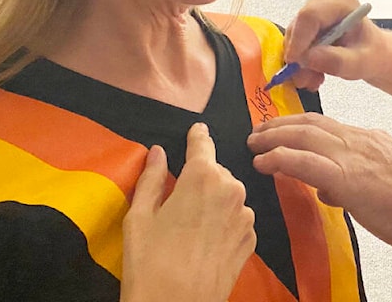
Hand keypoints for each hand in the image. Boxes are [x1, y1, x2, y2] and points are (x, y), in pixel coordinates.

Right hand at [121, 123, 255, 301]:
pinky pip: (237, 219)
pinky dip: (224, 223)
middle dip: (201, 179)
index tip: (198, 128)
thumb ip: (151, 179)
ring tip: (191, 226)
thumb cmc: (150, 262)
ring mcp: (246, 216)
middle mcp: (232, 190)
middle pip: (216, 173)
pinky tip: (206, 241)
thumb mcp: (139, 217)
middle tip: (178, 201)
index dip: (198, 136)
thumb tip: (158, 151)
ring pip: (229, 196)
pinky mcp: (252, 240)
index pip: (202, 145)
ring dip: (214, 202)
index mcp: (203, 177)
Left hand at [248, 113, 391, 260]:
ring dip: (272, 138)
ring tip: (253, 145)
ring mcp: (352, 157)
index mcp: (368, 139)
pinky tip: (263, 162)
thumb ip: (354, 179)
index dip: (296, 124)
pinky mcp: (348, 179)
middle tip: (256, 132)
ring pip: (303, 136)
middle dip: (278, 126)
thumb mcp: (386, 180)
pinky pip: (305, 162)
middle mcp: (358, 140)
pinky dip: (280, 158)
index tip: (277, 129)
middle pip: (309, 123)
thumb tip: (327, 189)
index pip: (325, 124)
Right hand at [283, 0, 381, 90]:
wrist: (374, 54)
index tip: (296, 62)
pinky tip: (314, 73)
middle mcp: (324, 3)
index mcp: (341, 4)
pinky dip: (301, 63)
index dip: (299, 39)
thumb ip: (338, 61)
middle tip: (307, 79)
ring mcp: (314, 13)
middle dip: (299, 57)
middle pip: (297, 27)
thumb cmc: (372, 53)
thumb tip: (309, 57)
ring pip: (293, 38)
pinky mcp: (307, 26)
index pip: (310, 15)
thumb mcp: (361, 62)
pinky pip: (294, 44)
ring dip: (300, 64)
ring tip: (316, 79)